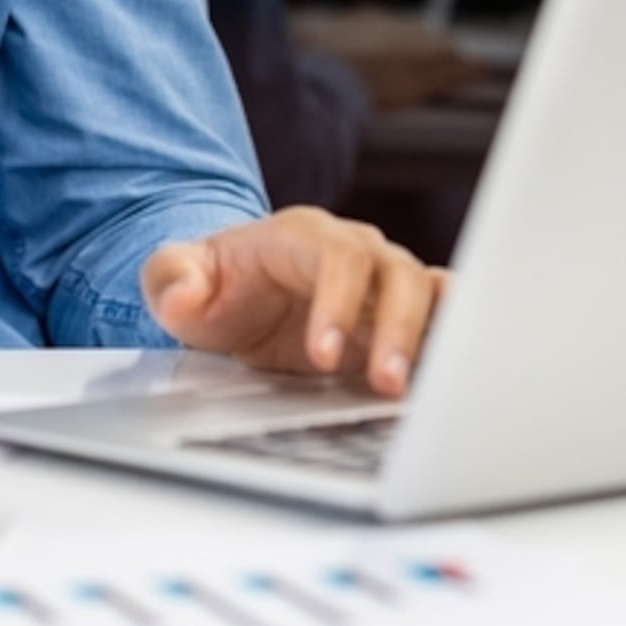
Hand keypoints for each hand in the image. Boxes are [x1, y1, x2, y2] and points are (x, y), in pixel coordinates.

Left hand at [142, 208, 443, 397]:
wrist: (237, 293)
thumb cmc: (215, 285)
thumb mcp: (176, 279)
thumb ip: (172, 280)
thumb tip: (182, 296)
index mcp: (302, 237)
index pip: (338, 258)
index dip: (338, 303)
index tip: (322, 355)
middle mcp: (355, 250)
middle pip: (397, 272)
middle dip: (397, 328)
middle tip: (385, 382)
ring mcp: (384, 281)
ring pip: (431, 292)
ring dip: (434, 337)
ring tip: (421, 389)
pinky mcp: (404, 315)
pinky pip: (444, 317)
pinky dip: (453, 343)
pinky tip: (450, 383)